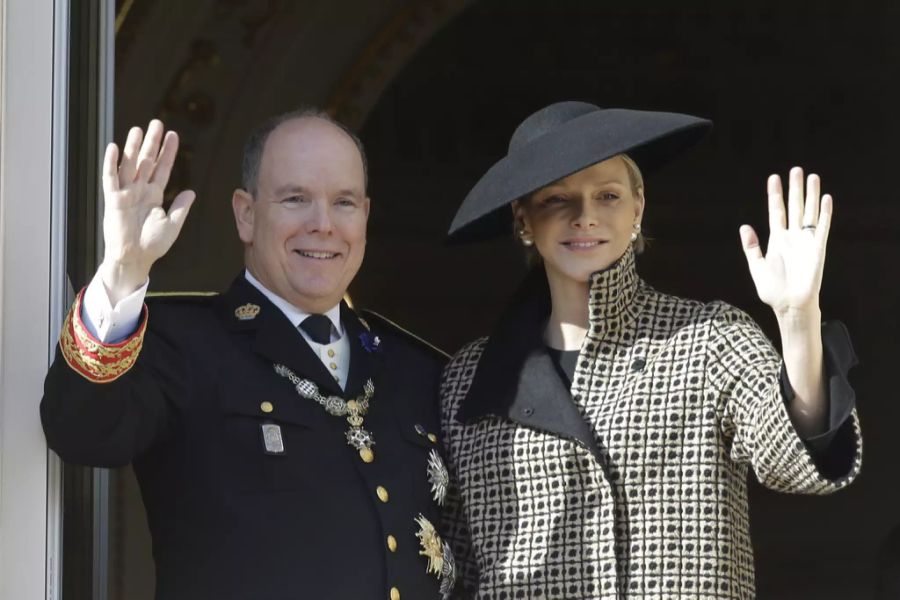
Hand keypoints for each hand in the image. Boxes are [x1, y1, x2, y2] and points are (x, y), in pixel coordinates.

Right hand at [99, 120, 194, 302]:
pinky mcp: (113, 199)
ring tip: (138, 129)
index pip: (163, 168)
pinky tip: (115, 148)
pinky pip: (111, 178)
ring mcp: (126, 193)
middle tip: (157, 122)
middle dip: (152, 142)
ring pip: (130, 165)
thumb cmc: (152, 245)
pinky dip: (112, 163)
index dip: (168, 152)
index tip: (173, 135)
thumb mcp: (172, 225)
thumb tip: (191, 192)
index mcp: (154, 195)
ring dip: (133, 147)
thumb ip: (181, 208)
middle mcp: (140, 190)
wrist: (135, 258)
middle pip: (147, 161)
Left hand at [739, 167, 830, 317]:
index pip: (776, 211)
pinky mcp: (817, 248)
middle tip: (796, 169)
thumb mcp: (757, 266)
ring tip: (812, 176)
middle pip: (794, 207)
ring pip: (809, 212)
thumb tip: (744, 226)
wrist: (790, 305)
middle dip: (795, 188)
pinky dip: (824, 213)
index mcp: (777, 240)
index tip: (774, 178)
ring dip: (811, 195)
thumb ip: (751, 247)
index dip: (775, 195)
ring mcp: (805, 241)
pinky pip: (822, 227)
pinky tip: (826, 198)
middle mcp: (792, 237)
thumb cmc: (773, 290)